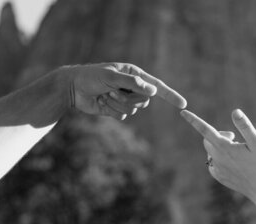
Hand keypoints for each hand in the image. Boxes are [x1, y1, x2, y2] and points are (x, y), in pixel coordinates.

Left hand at [65, 63, 186, 119]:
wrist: (72, 88)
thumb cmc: (91, 76)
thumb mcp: (111, 76)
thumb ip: (132, 83)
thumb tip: (154, 91)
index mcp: (134, 75)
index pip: (157, 85)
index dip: (171, 95)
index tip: (183, 104)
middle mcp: (132, 87)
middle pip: (144, 101)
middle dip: (128, 99)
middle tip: (112, 91)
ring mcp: (125, 99)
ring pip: (134, 110)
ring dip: (118, 104)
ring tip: (105, 95)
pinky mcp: (117, 109)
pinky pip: (124, 116)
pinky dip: (112, 111)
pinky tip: (101, 102)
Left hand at [180, 109, 255, 203]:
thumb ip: (245, 126)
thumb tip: (235, 111)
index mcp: (224, 147)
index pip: (204, 130)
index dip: (193, 120)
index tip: (183, 112)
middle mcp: (217, 158)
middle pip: (207, 139)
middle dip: (218, 134)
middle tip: (234, 138)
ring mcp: (216, 169)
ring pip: (211, 151)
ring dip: (219, 146)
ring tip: (238, 152)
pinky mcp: (219, 176)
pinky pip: (213, 163)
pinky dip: (220, 158)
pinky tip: (234, 162)